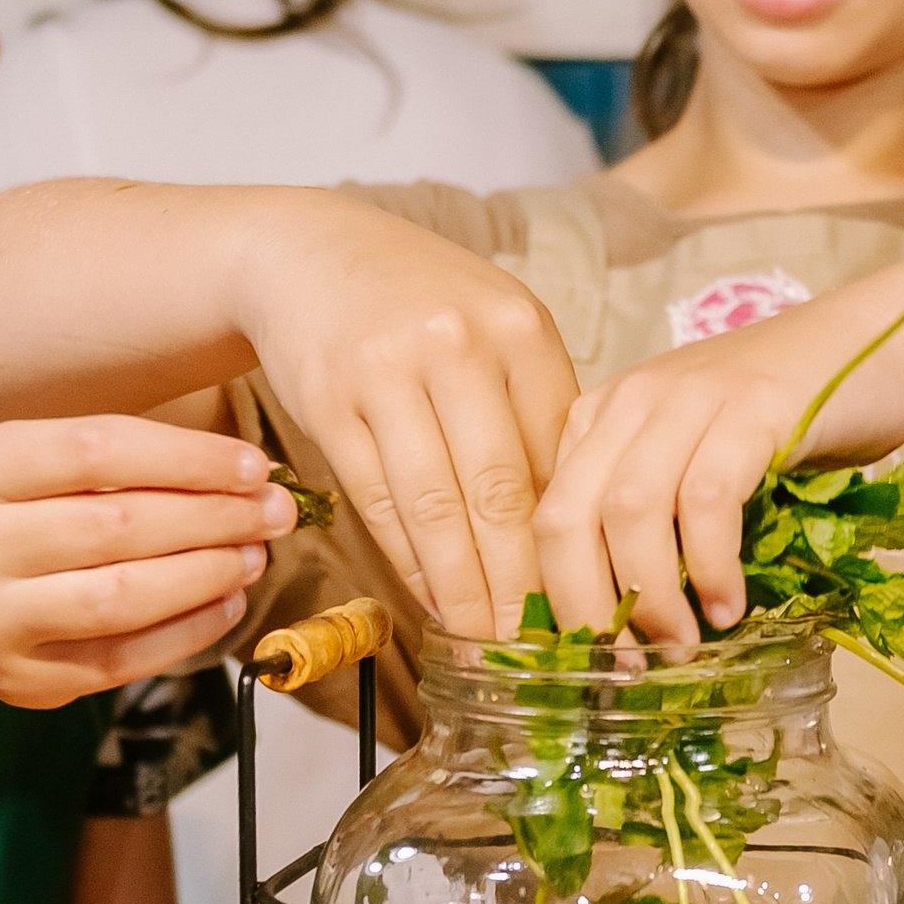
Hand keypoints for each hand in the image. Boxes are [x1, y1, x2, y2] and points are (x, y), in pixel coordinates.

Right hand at [0, 415, 295, 706]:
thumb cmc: (26, 519)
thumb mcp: (47, 467)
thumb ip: (129, 460)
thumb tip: (249, 472)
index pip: (98, 449)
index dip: (187, 457)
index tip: (254, 464)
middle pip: (117, 525)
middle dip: (213, 516)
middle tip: (273, 512)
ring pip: (122, 596)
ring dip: (207, 573)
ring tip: (254, 555)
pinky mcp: (20, 679)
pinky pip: (123, 659)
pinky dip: (189, 630)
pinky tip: (228, 603)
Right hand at [232, 192, 578, 640]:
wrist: (310, 253)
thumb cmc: (422, 304)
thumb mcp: (495, 328)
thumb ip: (534, 409)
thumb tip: (576, 528)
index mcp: (520, 328)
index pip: (559, 456)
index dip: (576, 539)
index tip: (592, 600)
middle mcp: (459, 345)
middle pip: (501, 492)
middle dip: (522, 584)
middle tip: (543, 650)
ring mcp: (388, 372)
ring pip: (436, 507)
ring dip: (462, 589)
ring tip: (485, 643)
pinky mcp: (329, 401)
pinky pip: (377, 501)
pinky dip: (407, 561)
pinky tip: (429, 600)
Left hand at [534, 280, 903, 644]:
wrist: (873, 347)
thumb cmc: (782, 423)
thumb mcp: (692, 464)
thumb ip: (650, 520)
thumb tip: (621, 627)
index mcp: (602, 418)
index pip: (545, 517)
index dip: (555, 600)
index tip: (584, 662)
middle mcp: (631, 400)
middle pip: (566, 516)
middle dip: (585, 606)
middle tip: (625, 667)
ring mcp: (690, 396)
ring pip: (629, 510)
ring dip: (651, 595)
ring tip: (683, 643)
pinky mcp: (753, 407)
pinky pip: (709, 497)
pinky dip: (713, 564)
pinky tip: (729, 605)